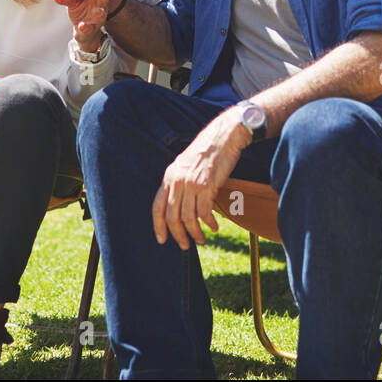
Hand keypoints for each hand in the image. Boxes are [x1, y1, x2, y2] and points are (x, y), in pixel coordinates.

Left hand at [53, 0, 119, 51]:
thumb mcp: (73, 1)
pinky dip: (86, 27)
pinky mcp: (91, 29)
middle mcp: (100, 6)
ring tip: (97, 10)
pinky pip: (89, 28)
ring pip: (101, 14)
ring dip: (99, 11)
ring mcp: (97, 19)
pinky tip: (82, 26)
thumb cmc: (81, 10)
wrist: (83, 31)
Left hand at [152, 109, 249, 249]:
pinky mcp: (207, 185)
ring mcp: (191, 183)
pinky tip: (214, 227)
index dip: (158, 226)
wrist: (224, 136)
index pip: (157, 207)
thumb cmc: (208, 151)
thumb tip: (182, 206)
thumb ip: (181, 183)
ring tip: (201, 240)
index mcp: (169, 176)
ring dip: (194, 233)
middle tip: (185, 246)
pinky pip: (204, 211)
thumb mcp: (187, 165)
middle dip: (178, 235)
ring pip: (188, 217)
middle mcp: (177, 180)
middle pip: (172, 216)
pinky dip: (208, 223)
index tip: (162, 239)